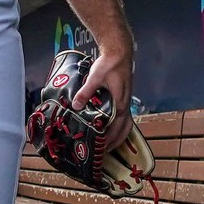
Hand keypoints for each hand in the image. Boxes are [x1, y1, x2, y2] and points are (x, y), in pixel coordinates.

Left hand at [81, 44, 134, 160]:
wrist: (119, 51)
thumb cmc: (109, 63)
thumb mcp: (95, 77)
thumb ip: (86, 92)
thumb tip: (76, 106)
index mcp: (119, 102)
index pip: (115, 127)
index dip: (108, 139)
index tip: (99, 148)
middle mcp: (125, 105)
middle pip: (123, 129)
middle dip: (115, 142)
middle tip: (103, 152)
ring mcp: (126, 101)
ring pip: (126, 124)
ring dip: (119, 136)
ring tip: (109, 145)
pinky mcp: (124, 97)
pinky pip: (124, 117)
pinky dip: (119, 126)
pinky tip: (111, 128)